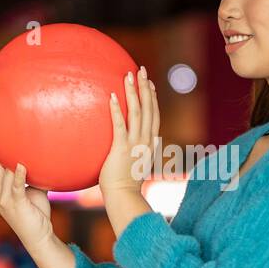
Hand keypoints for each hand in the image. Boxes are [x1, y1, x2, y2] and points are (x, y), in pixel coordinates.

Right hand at [0, 137, 54, 249]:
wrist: (39, 237)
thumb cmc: (36, 213)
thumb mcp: (33, 191)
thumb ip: (32, 176)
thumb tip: (41, 159)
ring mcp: (4, 200)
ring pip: (3, 175)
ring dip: (7, 158)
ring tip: (10, 141)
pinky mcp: (15, 205)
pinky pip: (16, 187)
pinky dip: (18, 175)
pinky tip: (20, 164)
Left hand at [99, 66, 160, 197]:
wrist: (124, 197)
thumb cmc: (126, 184)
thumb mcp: (137, 165)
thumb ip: (139, 151)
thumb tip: (141, 143)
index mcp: (151, 143)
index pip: (155, 115)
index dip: (153, 98)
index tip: (150, 83)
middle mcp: (146, 141)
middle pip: (149, 108)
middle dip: (145, 88)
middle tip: (141, 70)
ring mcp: (135, 144)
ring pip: (138, 112)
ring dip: (134, 93)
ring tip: (129, 76)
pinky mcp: (122, 148)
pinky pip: (120, 125)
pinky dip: (118, 110)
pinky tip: (113, 96)